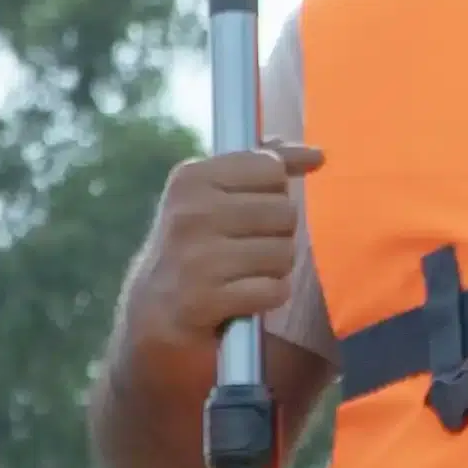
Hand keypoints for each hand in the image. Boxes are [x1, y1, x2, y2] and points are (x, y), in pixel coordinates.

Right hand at [122, 141, 321, 356]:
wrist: (151, 313)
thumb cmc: (194, 248)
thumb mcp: (212, 197)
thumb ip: (262, 169)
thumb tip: (317, 154)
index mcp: (191, 178)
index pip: (271, 168)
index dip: (272, 194)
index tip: (247, 213)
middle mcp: (190, 212)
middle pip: (284, 212)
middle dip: (277, 236)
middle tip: (244, 252)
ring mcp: (196, 257)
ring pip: (283, 252)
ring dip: (273, 270)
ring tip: (242, 276)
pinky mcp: (204, 300)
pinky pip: (274, 290)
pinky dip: (267, 298)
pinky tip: (242, 299)